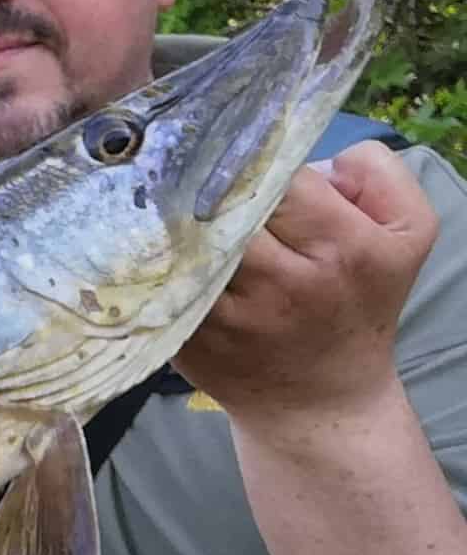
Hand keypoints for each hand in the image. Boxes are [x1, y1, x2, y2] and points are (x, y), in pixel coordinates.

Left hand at [174, 142, 437, 428]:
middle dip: (214, 186)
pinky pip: (160, 279)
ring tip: (164, 202)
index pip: (283, 177)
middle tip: (198, 176)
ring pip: (188, 237)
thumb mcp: (406, 235)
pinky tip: (148, 245)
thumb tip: (317, 156)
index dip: (259, 163)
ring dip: (174, 217)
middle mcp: (286, 281)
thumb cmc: (359, 302)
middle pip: (228, 202)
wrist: (320, 399)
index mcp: (344, 248)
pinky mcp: (190, 335)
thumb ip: (379, 175)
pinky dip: (154, 258)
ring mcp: (231, 313)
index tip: (249, 165)